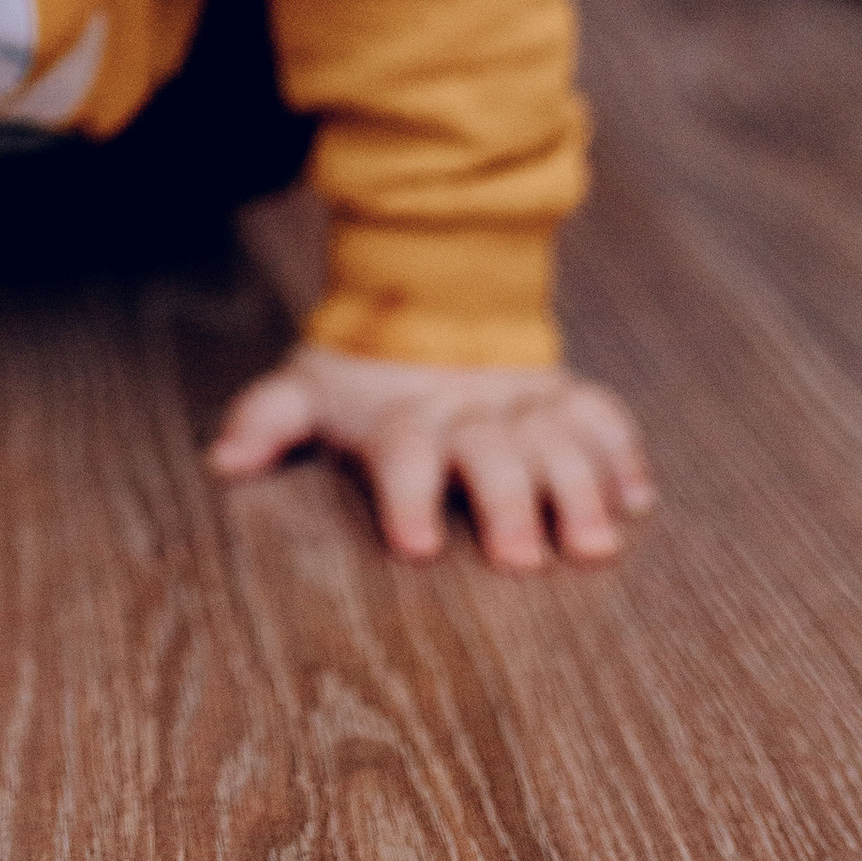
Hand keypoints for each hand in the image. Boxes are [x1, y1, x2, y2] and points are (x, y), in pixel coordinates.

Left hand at [206, 343, 652, 569]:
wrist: (431, 299)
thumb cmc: (363, 380)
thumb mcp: (310, 391)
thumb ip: (268, 421)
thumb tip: (223, 460)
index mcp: (402, 417)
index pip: (403, 454)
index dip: (407, 497)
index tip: (415, 549)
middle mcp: (467, 410)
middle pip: (493, 454)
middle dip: (508, 503)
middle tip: (519, 560)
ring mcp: (523, 403)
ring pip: (558, 439)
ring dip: (579, 488)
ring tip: (595, 544)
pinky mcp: (565, 398)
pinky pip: (603, 417)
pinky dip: (623, 454)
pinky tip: (639, 500)